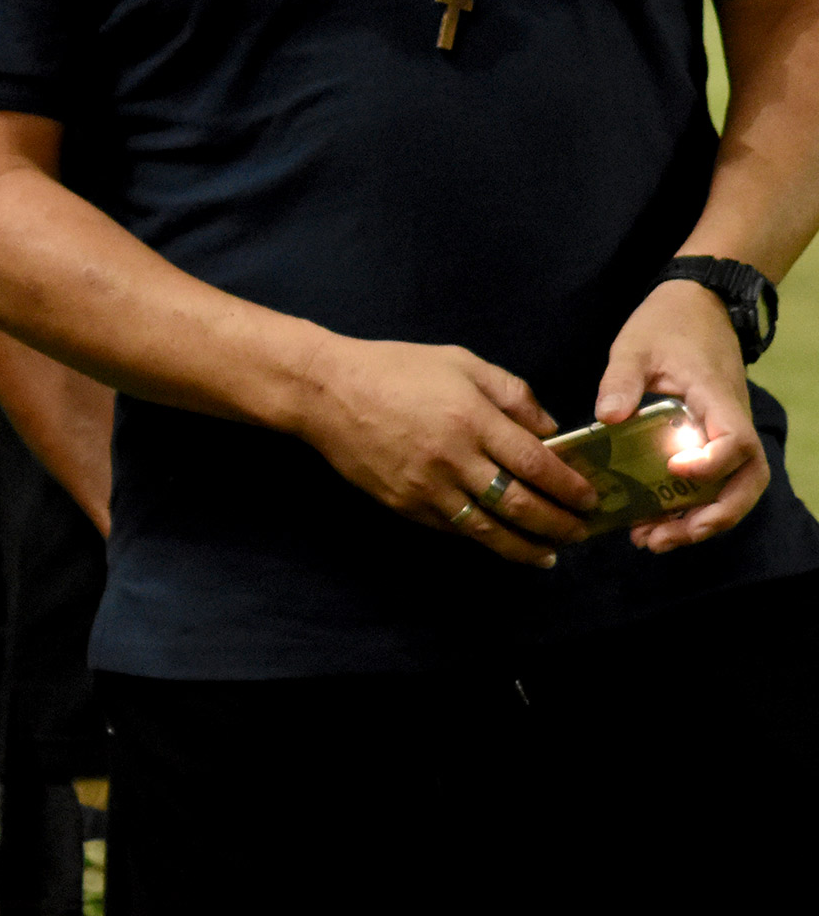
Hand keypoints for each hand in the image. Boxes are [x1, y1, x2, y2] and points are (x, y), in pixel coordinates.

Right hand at [291, 337, 593, 566]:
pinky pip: (454, 529)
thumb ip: (511, 393)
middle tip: (580, 532)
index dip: (569, 486)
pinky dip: (484, 540)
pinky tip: (502, 543)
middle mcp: (453, 457)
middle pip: (519, 504)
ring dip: (526, 547)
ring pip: (488, 529)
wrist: (326, 392)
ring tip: (549, 554)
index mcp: (471, 417)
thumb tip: (549, 430)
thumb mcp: (460, 362)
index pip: (535, 463)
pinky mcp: (404, 504)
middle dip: (558, 524)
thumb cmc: (395, 368)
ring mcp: (426, 486)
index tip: (590, 498)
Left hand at [598, 278, 768, 551]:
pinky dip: (691, 508)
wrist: (697, 307)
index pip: (735, 442)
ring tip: (651, 540)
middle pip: (745, 484)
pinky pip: (715, 483)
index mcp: (717, 400)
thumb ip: (621, 380)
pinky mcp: (712, 441)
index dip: (711, 464)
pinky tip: (653, 521)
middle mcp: (731, 424)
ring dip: (699, 521)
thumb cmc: (667, 324)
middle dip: (709, 518)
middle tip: (660, 537)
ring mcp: (726, 435)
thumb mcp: (635, 345)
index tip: (675, 471)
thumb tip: (607, 418)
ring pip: (733, 491)